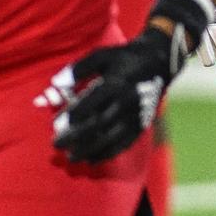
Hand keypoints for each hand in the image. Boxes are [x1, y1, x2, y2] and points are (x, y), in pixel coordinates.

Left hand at [47, 24, 185, 163]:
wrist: (159, 62)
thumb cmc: (125, 57)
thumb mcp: (102, 55)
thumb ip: (79, 68)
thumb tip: (56, 82)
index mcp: (116, 83)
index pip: (91, 103)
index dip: (73, 115)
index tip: (55, 124)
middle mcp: (126, 102)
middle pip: (98, 124)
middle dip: (75, 136)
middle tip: (56, 144)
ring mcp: (134, 116)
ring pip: (110, 138)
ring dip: (88, 150)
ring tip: (71, 157)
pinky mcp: (141, 125)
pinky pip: (123, 144)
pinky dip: (106, 154)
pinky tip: (92, 160)